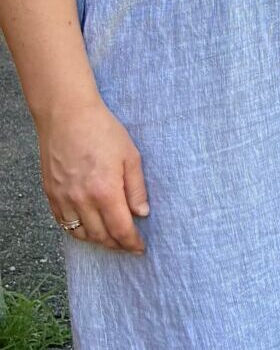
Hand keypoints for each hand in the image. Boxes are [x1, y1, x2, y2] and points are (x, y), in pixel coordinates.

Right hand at [37, 97, 148, 252]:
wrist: (68, 117)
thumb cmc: (103, 131)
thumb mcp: (130, 155)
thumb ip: (136, 188)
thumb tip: (142, 213)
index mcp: (105, 191)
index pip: (120, 229)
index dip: (131, 243)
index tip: (140, 248)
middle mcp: (81, 200)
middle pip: (100, 236)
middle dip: (116, 245)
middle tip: (128, 246)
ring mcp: (63, 199)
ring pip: (80, 234)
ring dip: (97, 241)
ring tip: (111, 240)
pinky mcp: (51, 195)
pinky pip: (63, 224)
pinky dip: (77, 231)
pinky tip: (89, 228)